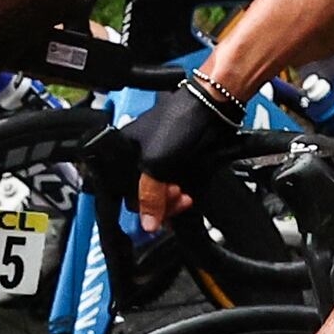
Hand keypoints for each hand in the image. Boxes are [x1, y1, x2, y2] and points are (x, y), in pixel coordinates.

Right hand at [107, 75, 245, 201]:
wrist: (212, 110)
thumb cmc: (179, 121)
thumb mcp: (155, 162)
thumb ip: (149, 195)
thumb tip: (147, 223)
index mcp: (123, 151)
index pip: (121, 190)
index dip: (138, 203)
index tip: (152, 212)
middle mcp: (139, 158)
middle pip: (142, 197)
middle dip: (159, 203)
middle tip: (173, 195)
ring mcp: (160, 164)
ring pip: (160, 197)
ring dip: (172, 203)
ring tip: (183, 196)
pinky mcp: (178, 168)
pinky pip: (174, 192)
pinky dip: (180, 199)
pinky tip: (187, 197)